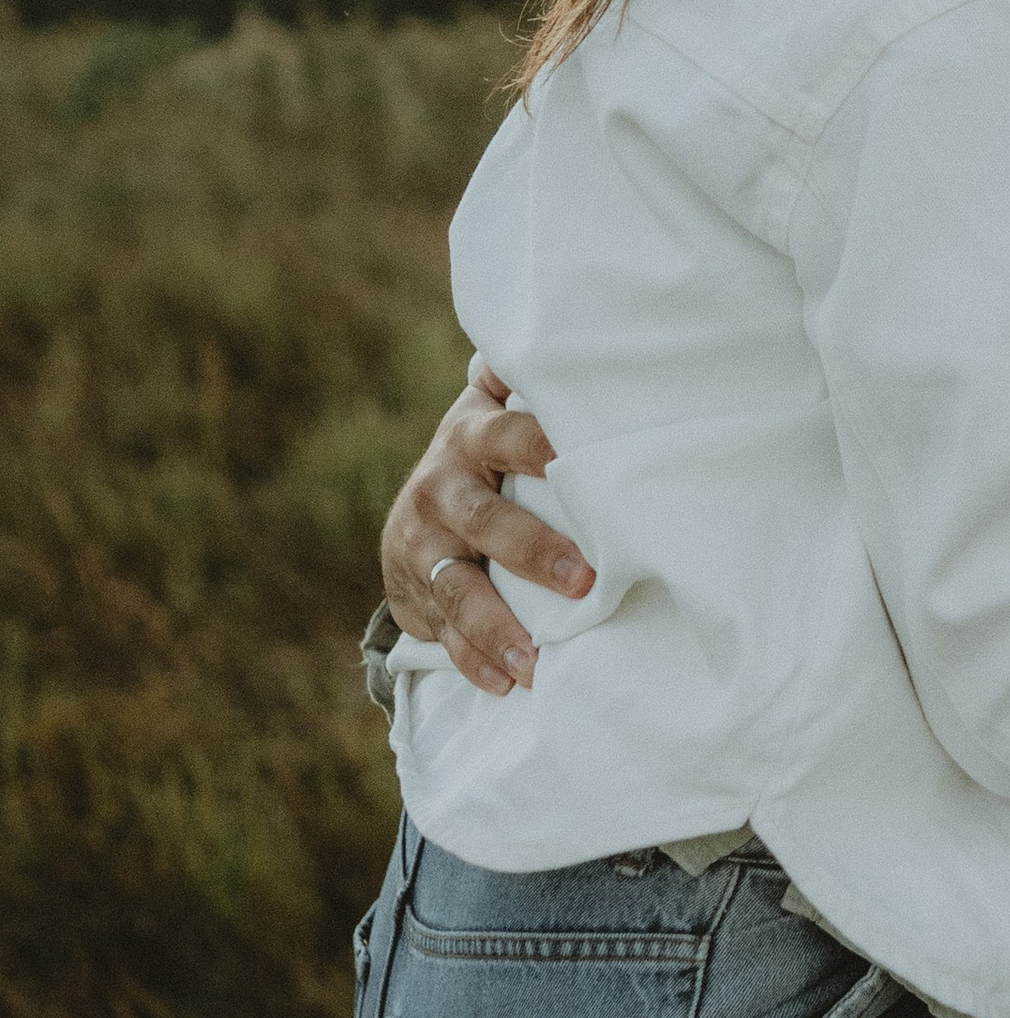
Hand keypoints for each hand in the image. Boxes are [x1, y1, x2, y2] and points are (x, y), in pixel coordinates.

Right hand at [379, 362, 593, 696]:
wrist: (422, 506)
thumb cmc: (496, 455)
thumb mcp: (504, 412)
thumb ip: (536, 385)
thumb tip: (586, 333)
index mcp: (472, 436)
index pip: (506, 436)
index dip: (539, 447)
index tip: (581, 465)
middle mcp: (442, 487)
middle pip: (484, 521)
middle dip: (531, 551)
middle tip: (583, 580)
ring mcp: (423, 544)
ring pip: (457, 587)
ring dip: (498, 628)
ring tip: (537, 665)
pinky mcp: (415, 592)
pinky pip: (443, 631)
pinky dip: (474, 660)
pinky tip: (507, 685)